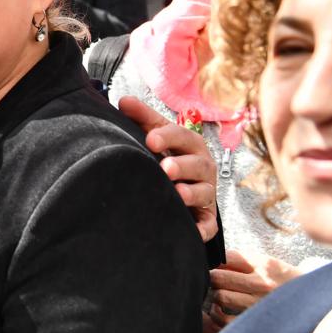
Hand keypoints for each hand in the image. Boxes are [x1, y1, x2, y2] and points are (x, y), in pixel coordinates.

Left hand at [116, 96, 218, 243]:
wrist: (189, 186)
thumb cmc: (170, 155)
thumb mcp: (159, 135)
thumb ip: (143, 118)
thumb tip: (123, 101)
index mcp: (191, 145)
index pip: (182, 137)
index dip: (168, 137)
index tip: (151, 140)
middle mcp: (203, 168)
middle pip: (197, 165)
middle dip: (182, 166)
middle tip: (166, 168)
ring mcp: (207, 193)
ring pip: (204, 193)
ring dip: (192, 193)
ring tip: (178, 193)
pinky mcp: (206, 218)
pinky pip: (208, 225)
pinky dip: (202, 229)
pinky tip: (192, 231)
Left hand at [208, 249, 299, 326]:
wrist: (314, 304)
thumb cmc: (285, 282)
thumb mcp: (270, 264)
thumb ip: (244, 260)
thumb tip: (216, 261)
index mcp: (265, 265)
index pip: (227, 258)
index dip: (217, 262)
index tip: (218, 267)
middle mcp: (262, 283)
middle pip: (219, 278)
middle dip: (213, 279)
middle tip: (216, 282)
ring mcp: (260, 304)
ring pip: (221, 298)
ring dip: (216, 296)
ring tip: (220, 296)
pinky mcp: (258, 322)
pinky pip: (226, 321)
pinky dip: (218, 316)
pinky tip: (221, 312)